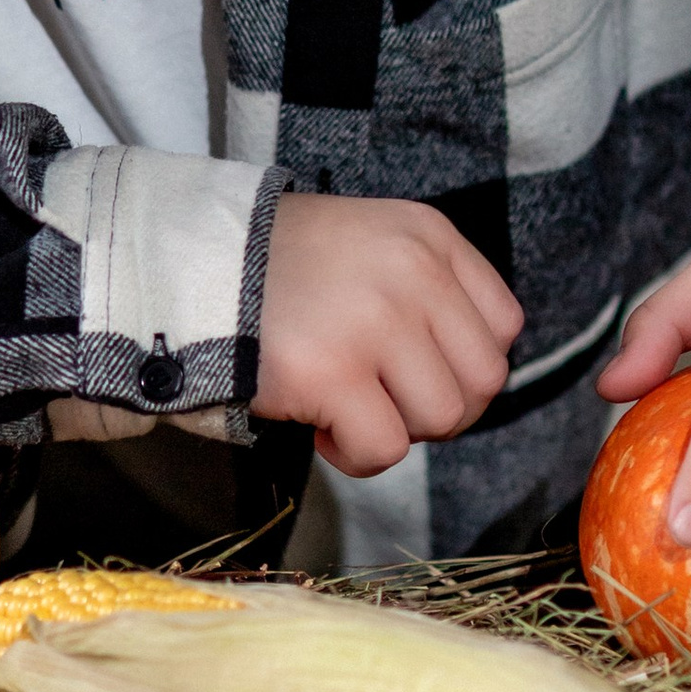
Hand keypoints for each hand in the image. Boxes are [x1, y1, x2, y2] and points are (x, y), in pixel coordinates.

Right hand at [256, 193, 521, 477]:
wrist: (187, 265)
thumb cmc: (279, 269)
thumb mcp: (370, 245)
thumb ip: (425, 292)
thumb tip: (461, 380)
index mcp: (428, 236)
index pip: (503, 325)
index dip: (461, 364)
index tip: (412, 368)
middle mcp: (414, 271)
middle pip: (483, 379)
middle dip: (437, 407)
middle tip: (381, 400)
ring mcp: (375, 321)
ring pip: (441, 418)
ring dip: (396, 429)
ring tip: (345, 407)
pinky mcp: (333, 373)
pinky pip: (385, 449)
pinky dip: (356, 455)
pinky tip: (319, 426)